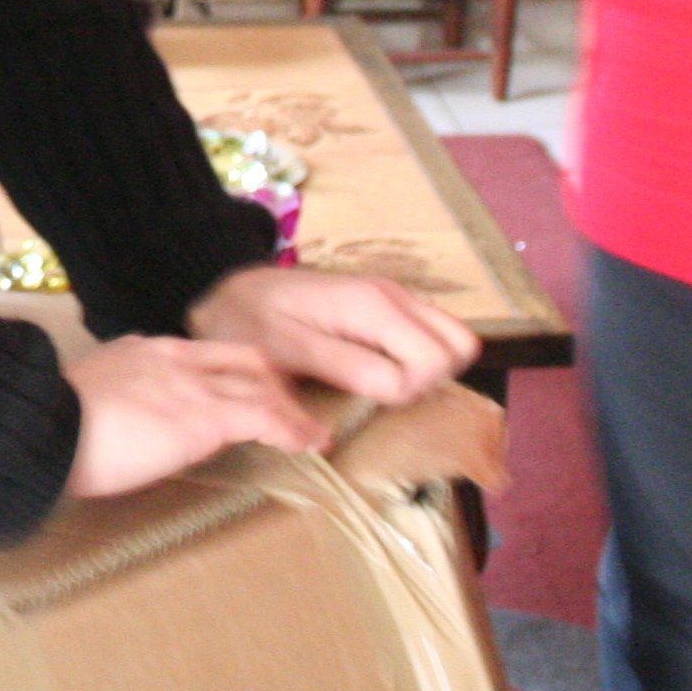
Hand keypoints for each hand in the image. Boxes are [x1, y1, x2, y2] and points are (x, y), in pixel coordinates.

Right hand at [63, 334, 318, 497]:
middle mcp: (171, 357)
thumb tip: (127, 433)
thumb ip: (116, 407)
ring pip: (260, 384)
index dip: (230, 371)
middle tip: (291, 407)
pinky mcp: (204, 414)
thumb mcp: (84, 405)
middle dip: (272, 380)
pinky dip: (292, 429)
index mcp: (139, 352)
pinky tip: (308, 444)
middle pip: (240, 357)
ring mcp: (190, 382)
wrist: (41, 429)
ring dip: (290, 409)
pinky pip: (264, 417)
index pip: (200, 354)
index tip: (244, 390)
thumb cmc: (46, 430)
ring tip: (311, 432)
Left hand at [186, 263, 479, 405]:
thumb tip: (395, 391)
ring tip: (381, 386)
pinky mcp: (390, 309)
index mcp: (372, 305)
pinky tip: (380, 373)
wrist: (232, 290)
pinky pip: (432, 338)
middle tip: (381, 394)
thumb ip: (343, 365)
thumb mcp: (285, 348)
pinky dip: (421, 362)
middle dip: (429, 381)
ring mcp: (396, 300)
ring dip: (429, 373)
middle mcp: (394, 296)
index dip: (408, 391)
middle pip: (460, 346)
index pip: (435, 359)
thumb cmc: (250, 319)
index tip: (367, 400)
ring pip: (454, 341)